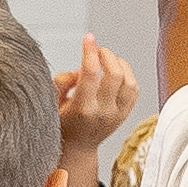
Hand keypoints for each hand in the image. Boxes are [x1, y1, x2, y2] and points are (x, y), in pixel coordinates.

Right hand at [56, 35, 139, 186]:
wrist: (77, 149)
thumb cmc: (62, 124)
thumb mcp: (52, 103)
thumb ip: (62, 82)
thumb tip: (79, 70)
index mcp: (82, 109)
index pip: (90, 74)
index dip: (89, 51)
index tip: (88, 37)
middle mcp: (103, 112)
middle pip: (114, 73)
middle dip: (106, 54)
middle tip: (97, 50)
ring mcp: (117, 114)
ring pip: (129, 80)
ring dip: (119, 64)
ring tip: (106, 61)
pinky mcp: (126, 114)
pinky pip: (134, 89)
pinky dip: (127, 75)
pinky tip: (116, 72)